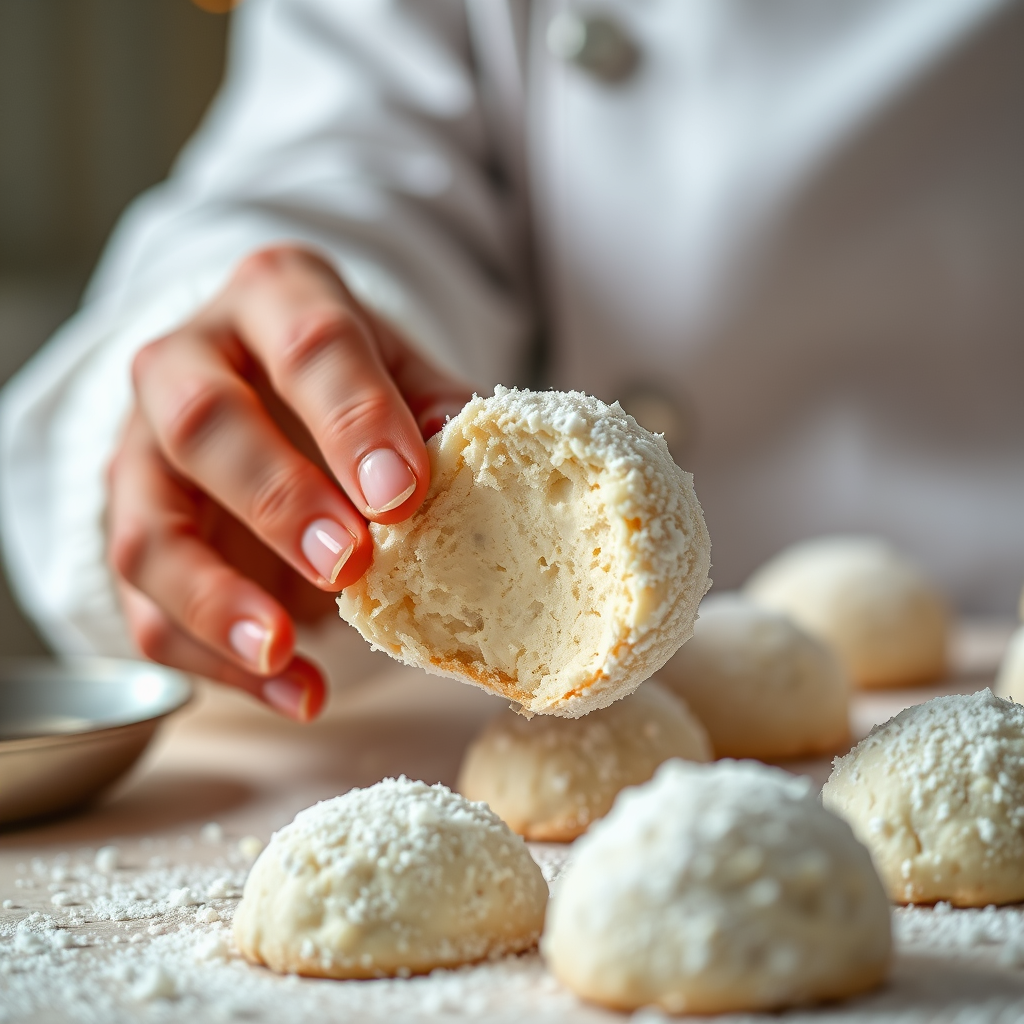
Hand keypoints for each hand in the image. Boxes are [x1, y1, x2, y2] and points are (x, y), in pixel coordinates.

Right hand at [107, 246, 470, 719]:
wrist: (259, 383)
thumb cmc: (343, 377)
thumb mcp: (399, 369)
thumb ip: (437, 410)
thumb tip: (479, 466)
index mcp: (273, 299)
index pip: (309, 346)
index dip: (354, 419)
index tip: (402, 493)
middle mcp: (187, 364)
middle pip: (206, 425)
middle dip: (278, 500)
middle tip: (349, 562)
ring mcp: (142, 453)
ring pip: (150, 530)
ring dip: (217, 600)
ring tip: (283, 653)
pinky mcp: (130, 532)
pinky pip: (150, 609)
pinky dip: (218, 662)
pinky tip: (293, 692)